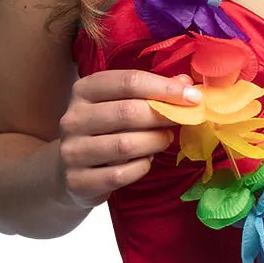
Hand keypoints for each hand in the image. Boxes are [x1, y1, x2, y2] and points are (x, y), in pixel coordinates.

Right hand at [57, 69, 200, 208]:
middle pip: (127, 112)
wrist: (70, 171)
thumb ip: (152, 91)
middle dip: (162, 116)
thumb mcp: (121, 103)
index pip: (129, 81)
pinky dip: (141, 166)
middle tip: (181, 120)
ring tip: (165, 139)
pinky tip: (147, 160)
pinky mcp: (76, 181)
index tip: (193, 96)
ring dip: (155, 142)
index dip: (164, 88)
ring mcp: (71, 151)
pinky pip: (119, 174)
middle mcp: (73, 118)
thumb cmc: (104, 129)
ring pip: (124, 145)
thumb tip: (185, 82)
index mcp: (84, 89)